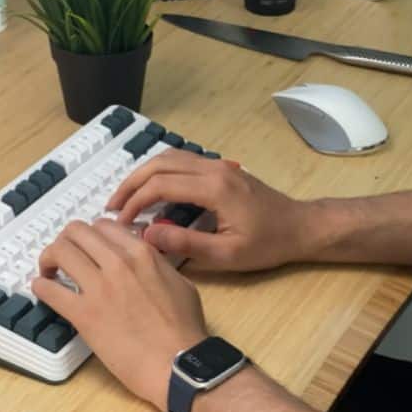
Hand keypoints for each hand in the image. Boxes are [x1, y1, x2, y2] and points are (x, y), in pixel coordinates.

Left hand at [33, 219, 207, 411]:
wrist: (177, 362)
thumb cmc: (184, 329)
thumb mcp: (179, 282)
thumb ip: (157, 265)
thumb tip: (144, 261)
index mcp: (142, 253)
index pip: (104, 226)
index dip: (92, 235)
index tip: (88, 247)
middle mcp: (118, 263)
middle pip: (76, 231)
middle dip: (66, 240)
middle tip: (65, 255)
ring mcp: (99, 287)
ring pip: (60, 252)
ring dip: (50, 258)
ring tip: (50, 270)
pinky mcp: (84, 315)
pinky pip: (50, 290)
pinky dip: (41, 286)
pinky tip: (43, 289)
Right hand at [107, 150, 311, 271]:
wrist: (300, 227)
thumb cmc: (268, 244)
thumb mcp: (227, 254)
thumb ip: (185, 244)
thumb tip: (147, 234)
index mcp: (214, 188)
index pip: (160, 185)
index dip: (134, 202)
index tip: (121, 223)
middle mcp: (214, 169)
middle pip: (159, 164)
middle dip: (131, 184)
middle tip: (112, 207)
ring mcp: (218, 165)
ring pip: (169, 158)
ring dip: (143, 175)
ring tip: (126, 198)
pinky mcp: (221, 169)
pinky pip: (182, 161)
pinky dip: (159, 172)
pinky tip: (151, 191)